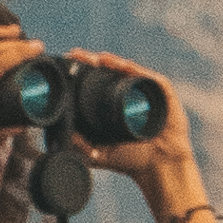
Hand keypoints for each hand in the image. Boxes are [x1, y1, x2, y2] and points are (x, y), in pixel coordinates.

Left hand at [70, 50, 193, 193]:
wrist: (159, 168)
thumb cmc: (132, 161)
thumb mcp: (99, 154)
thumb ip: (81, 147)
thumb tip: (60, 135)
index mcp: (113, 103)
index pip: (95, 80)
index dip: (83, 70)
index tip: (68, 61)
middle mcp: (129, 93)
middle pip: (109, 70)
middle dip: (93, 61)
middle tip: (77, 55)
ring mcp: (146, 92)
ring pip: (127, 70)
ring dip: (112, 62)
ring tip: (98, 58)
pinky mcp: (162, 93)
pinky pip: (148, 77)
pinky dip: (135, 70)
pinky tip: (123, 66)